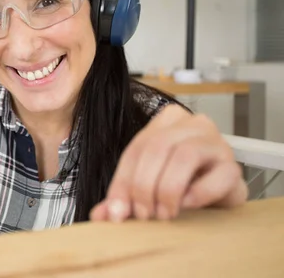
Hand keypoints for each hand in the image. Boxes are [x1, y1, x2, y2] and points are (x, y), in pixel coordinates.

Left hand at [90, 104, 247, 221]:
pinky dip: (198, 193)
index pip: (136, 148)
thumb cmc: (181, 184)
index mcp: (165, 122)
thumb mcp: (147, 186)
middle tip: (143, 214)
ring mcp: (216, 142)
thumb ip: (123, 196)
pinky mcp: (235, 166)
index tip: (117, 211)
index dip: (123, 182)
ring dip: (168, 189)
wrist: (218, 197)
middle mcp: (192, 125)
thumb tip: (102, 214)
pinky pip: (218, 175)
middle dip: (144, 185)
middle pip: (157, 147)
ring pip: (185, 155)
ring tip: (163, 213)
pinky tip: (187, 206)